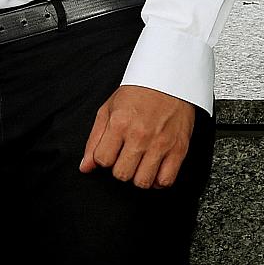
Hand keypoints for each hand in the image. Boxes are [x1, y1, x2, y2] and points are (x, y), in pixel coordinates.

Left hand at [79, 85, 195, 188]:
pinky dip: (157, 182)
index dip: (102, 160)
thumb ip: (94, 140)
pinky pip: (166, 181)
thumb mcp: (107, 110)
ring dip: (137, 177)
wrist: (167, 83)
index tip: (108, 154)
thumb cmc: (137, 94)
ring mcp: (160, 145)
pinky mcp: (178, 150)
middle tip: (123, 159)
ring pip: (142, 181)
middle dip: (119, 169)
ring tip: (137, 165)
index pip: (102, 160)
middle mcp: (140, 136)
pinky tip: (153, 171)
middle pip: (122, 174)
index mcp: (119, 124)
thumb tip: (85, 166)